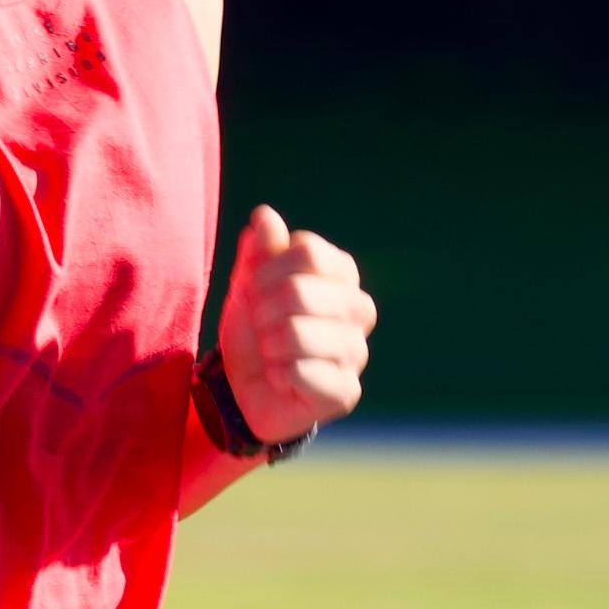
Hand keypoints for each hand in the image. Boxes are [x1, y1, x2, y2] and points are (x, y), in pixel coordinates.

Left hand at [217, 204, 377, 443]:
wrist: (247, 389)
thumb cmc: (256, 329)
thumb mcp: (249, 284)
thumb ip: (259, 250)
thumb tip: (265, 216)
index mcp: (342, 274)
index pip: (307, 250)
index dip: (266, 270)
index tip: (254, 290)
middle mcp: (360, 309)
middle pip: (298, 291)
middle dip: (261, 311)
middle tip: (260, 328)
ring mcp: (357, 352)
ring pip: (296, 333)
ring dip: (267, 345)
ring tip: (271, 353)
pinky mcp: (346, 391)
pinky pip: (299, 372)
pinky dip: (277, 375)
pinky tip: (282, 379)